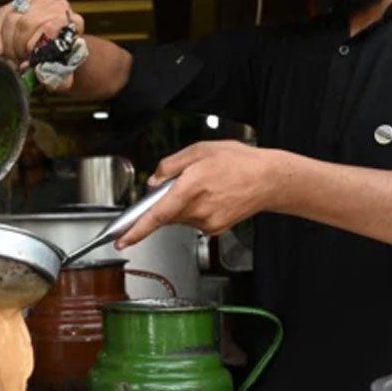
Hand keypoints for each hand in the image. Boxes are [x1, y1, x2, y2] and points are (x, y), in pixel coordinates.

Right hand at [0, 0, 84, 76]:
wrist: (59, 45)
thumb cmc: (62, 56)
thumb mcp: (66, 68)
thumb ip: (61, 77)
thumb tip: (51, 80)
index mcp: (70, 20)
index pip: (48, 28)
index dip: (32, 48)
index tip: (27, 64)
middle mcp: (53, 6)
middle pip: (26, 23)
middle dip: (17, 48)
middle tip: (17, 64)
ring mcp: (35, 1)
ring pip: (11, 19)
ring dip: (6, 44)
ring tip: (11, 59)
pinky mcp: (19, 2)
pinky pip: (0, 15)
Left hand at [115, 141, 282, 247]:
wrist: (269, 179)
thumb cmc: (238, 161)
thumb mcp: (198, 150)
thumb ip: (169, 165)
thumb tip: (153, 182)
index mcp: (191, 187)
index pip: (157, 215)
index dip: (136, 230)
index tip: (122, 240)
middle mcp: (198, 209)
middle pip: (165, 213)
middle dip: (165, 201)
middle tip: (185, 182)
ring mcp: (207, 222)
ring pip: (179, 217)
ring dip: (181, 204)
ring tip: (205, 187)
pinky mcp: (215, 229)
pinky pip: (193, 221)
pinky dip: (194, 210)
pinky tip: (211, 197)